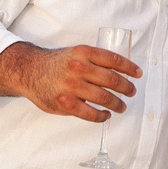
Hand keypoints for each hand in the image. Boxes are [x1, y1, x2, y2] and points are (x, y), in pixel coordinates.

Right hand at [0, 41, 142, 122]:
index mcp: (83, 52)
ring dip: (118, 104)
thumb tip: (119, 70)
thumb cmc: (56, 64)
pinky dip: (102, 116)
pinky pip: (91, 113)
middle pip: (112, 79)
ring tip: (122, 106)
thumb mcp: (75, 53)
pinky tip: (106, 115)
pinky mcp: (65, 104)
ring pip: (105, 98)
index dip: (129, 68)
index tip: (138, 74)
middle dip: (126, 87)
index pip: (114, 60)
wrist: (29, 71)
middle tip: (131, 92)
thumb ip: (93, 60)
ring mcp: (72, 87)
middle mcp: (79, 68)